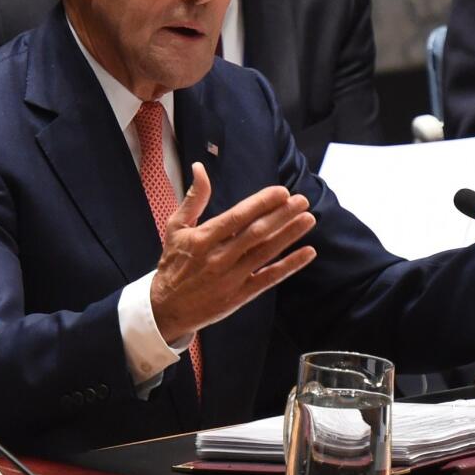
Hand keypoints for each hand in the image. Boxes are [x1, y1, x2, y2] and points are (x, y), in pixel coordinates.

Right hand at [150, 163, 317, 341]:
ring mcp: (231, 278)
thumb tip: (199, 167)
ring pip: (265, 253)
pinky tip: (307, 253)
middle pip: (256, 233)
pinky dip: (290, 266)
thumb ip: (193, 198)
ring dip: (289, 235)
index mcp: (203, 238)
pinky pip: (269, 278)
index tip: (282, 192)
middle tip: (302, 201)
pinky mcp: (240, 295)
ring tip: (308, 219)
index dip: (261, 203)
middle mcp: (219, 257)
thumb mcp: (176, 228)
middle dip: (281, 215)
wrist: (166, 307)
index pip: (237, 217)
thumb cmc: (173, 263)